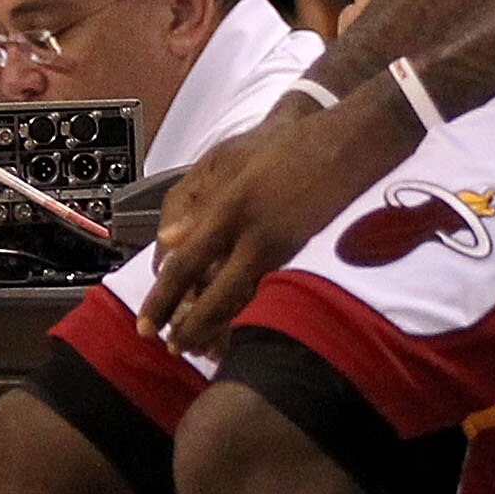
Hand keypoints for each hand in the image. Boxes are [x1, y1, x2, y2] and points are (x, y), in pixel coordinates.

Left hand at [137, 89, 405, 356]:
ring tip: (198, 343)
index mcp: (227, 210)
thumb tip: (167, 241)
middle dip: (189, 326)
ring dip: (218, 323)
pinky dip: (247, 309)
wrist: (348, 145)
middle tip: (170, 348)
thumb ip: (199, 207)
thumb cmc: (288, 146)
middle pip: (212, 295)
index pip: (184, 265)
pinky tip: (235, 319)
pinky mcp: (301, 253)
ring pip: (241, 298)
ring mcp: (280, 248)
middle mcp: (252, 236)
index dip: (161, 299)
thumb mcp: (233, 168)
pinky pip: (265, 290)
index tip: (146, 325)